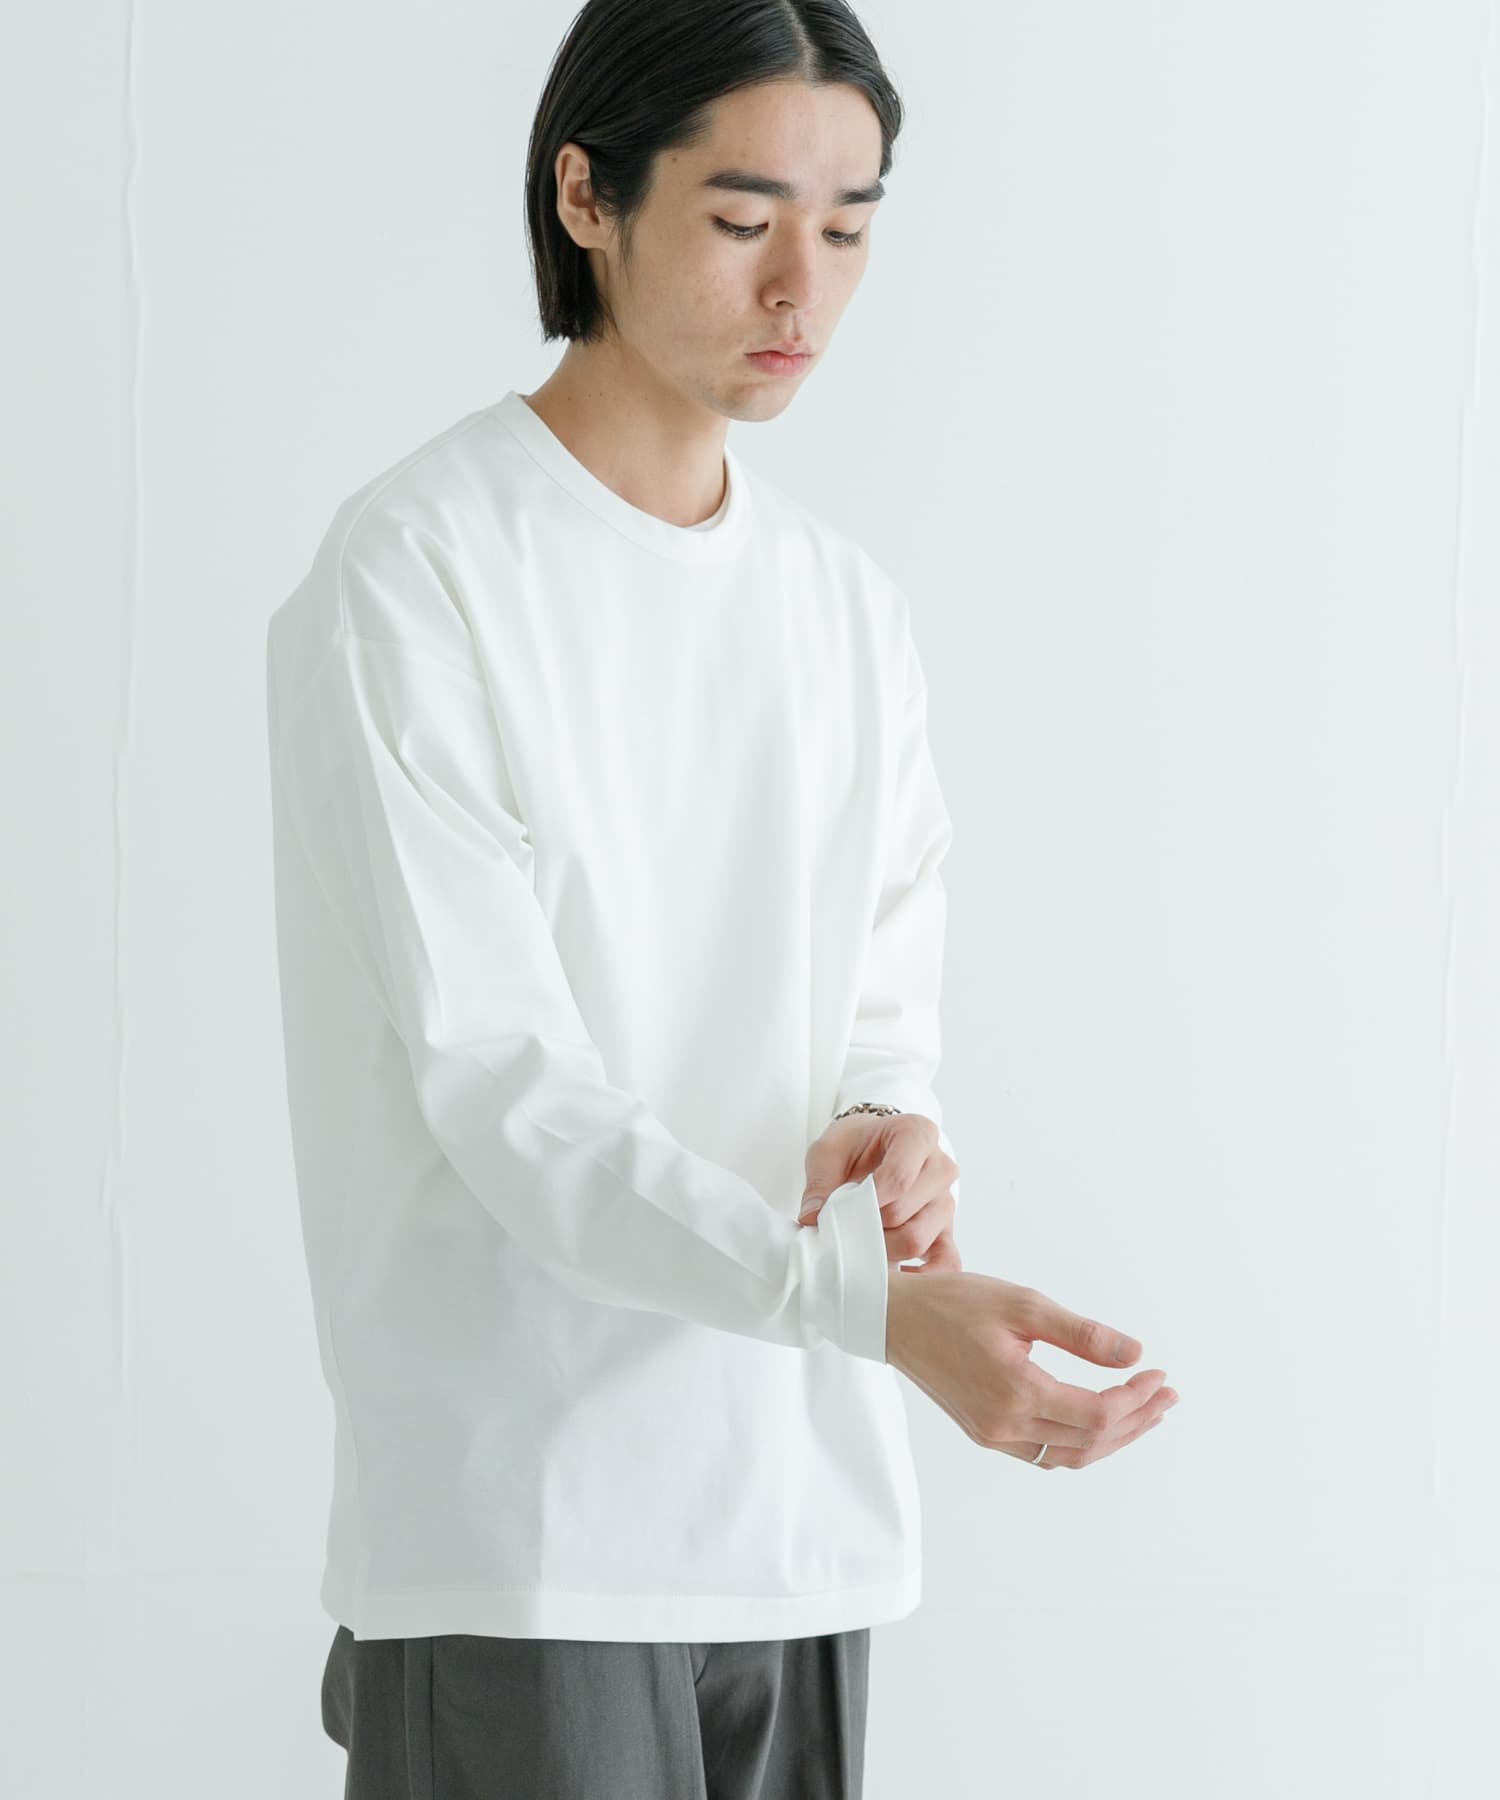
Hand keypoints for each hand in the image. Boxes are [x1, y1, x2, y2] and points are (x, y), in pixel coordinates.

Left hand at [797, 1111, 961, 1271]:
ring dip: (882, 1248)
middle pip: (904, 1212)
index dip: (867, 1200)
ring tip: (861, 1239)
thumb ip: (820, 1182)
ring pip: (918, 1239)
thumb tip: (812, 1219)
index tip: (843, 1207)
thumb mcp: (829, 1151)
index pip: (899, 1177)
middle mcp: (941, 1166)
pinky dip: (923, 1275)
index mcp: (917, 1134)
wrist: (873, 1148)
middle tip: (844, 1225)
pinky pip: (948, 1261)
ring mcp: (946, 1200)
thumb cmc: (854, 1146)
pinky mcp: (947, 1230)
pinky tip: (896, 1274)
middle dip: (867, 1225)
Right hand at [885, 1269, 1178, 1468]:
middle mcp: (1005, 1426)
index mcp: (1016, 1393)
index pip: (1097, 1415)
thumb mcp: (1022, 1304)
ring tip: (1143, 1411)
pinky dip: (1078, 1442)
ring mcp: (992, 1435)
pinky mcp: (984, 1433)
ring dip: (1111, 1437)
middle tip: (1165, 1396)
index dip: (1136, 1400)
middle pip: (1090, 1442)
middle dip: (1136, 1421)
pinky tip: (1096, 1421)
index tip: (1158, 1374)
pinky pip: (1044, 1452)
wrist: (892, 1320)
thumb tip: (1135, 1354)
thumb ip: (1081, 1334)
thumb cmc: (953, 1303)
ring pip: (1068, 1454)